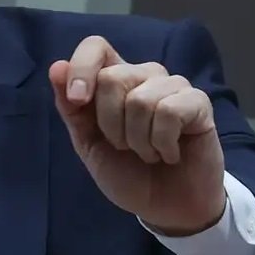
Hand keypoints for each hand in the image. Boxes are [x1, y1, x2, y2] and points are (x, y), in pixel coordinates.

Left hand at [48, 36, 225, 235]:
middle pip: (112, 77)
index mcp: (113, 78)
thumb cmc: (126, 170)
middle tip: (123, 146)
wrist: (165, 208)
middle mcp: (143, 74)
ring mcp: (173, 86)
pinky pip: (170, 112)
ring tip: (149, 152)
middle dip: (110, 124)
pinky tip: (170, 154)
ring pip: (140, 99)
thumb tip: (57, 67)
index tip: (77, 101)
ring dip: (138, 140)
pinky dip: (162, 143)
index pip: (96, 46)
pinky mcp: (198, 103)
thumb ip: (71, 107)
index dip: (82, 68)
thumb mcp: (87, 142)